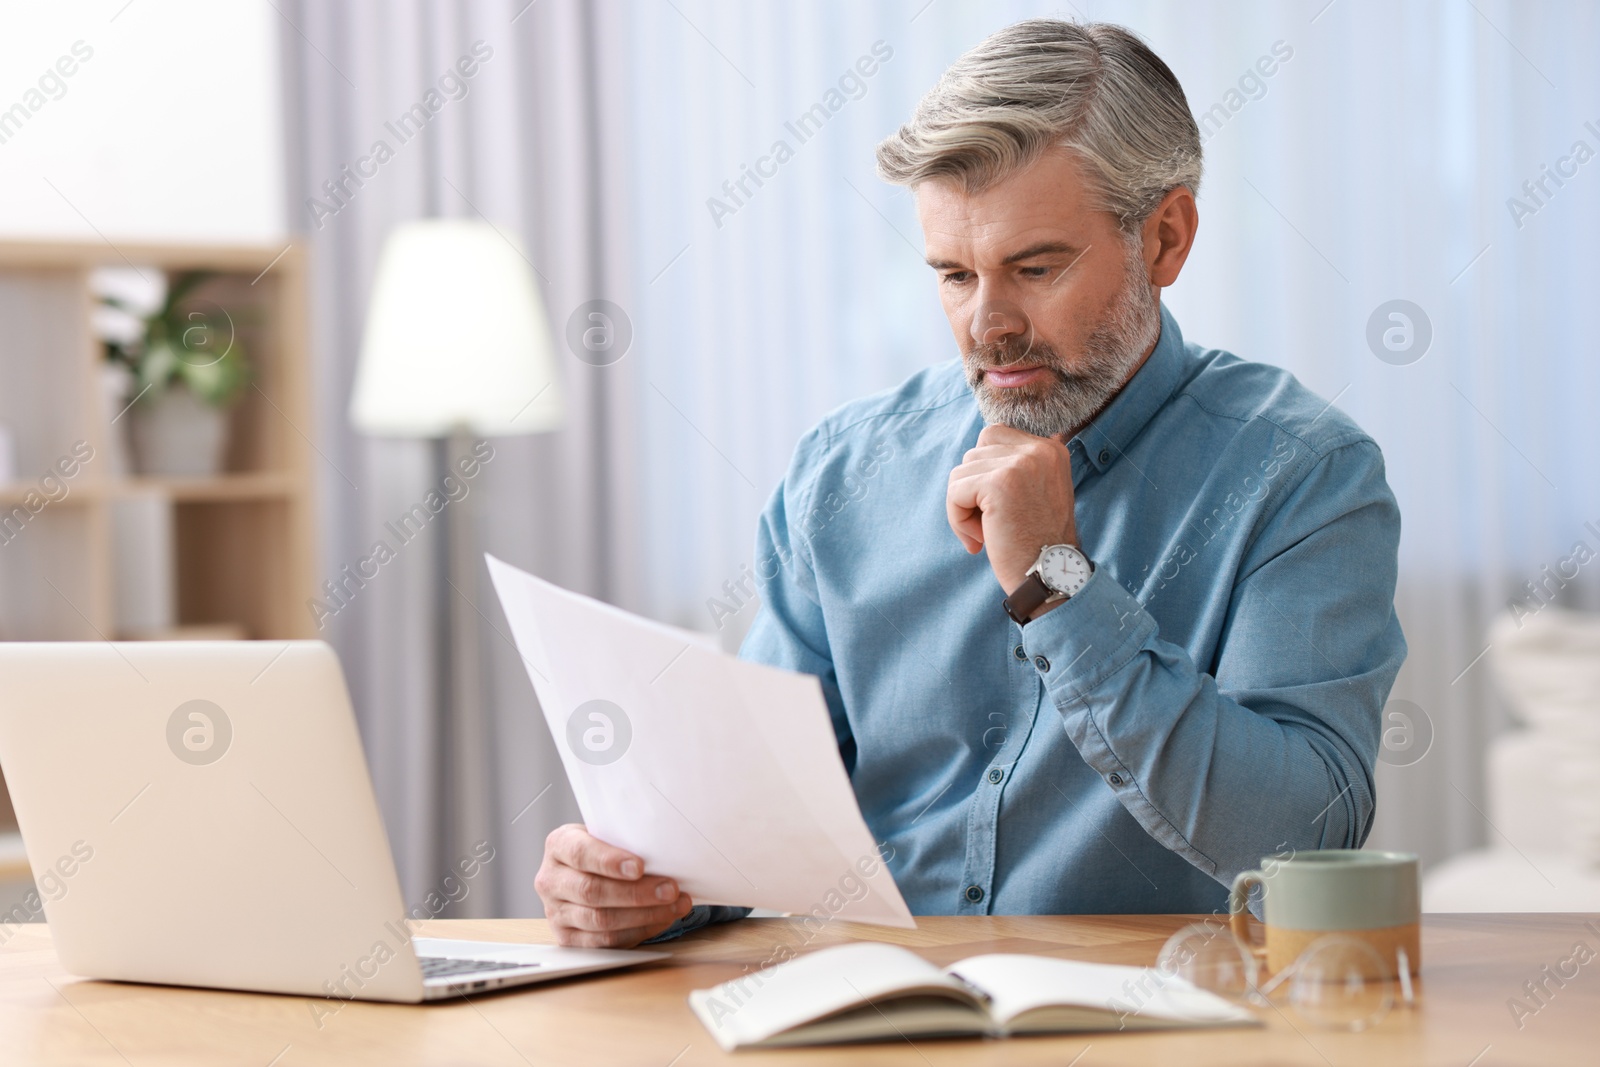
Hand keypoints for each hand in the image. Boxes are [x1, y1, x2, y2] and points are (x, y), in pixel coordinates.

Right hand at [534, 824, 693, 947]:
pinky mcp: (568, 938)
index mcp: (558, 846)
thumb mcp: (605, 833)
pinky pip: (605, 942)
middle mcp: (551, 880)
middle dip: (637, 893)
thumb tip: (664, 849)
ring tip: (674, 906)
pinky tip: (660, 920)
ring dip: (643, 915)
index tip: (640, 867)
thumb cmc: (601, 849)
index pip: (580, 854)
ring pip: (600, 921)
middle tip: (670, 890)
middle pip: (592, 892)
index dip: (610, 862)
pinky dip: (638, 932)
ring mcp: (556, 913)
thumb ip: (624, 839)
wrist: (583, 870)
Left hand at [946, 424, 1078, 595]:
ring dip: (963, 507)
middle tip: (988, 525)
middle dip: (972, 491)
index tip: (995, 507)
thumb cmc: (1037, 544)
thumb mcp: (1036, 493)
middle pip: (974, 454)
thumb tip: (974, 456)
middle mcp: (1040, 450)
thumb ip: (1014, 469)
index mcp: (1051, 449)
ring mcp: (1020, 464)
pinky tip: (978, 540)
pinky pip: (955, 491)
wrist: (1051, 577)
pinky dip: (957, 518)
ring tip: (985, 535)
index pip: (993, 436)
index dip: (984, 473)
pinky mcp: (999, 483)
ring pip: (961, 473)